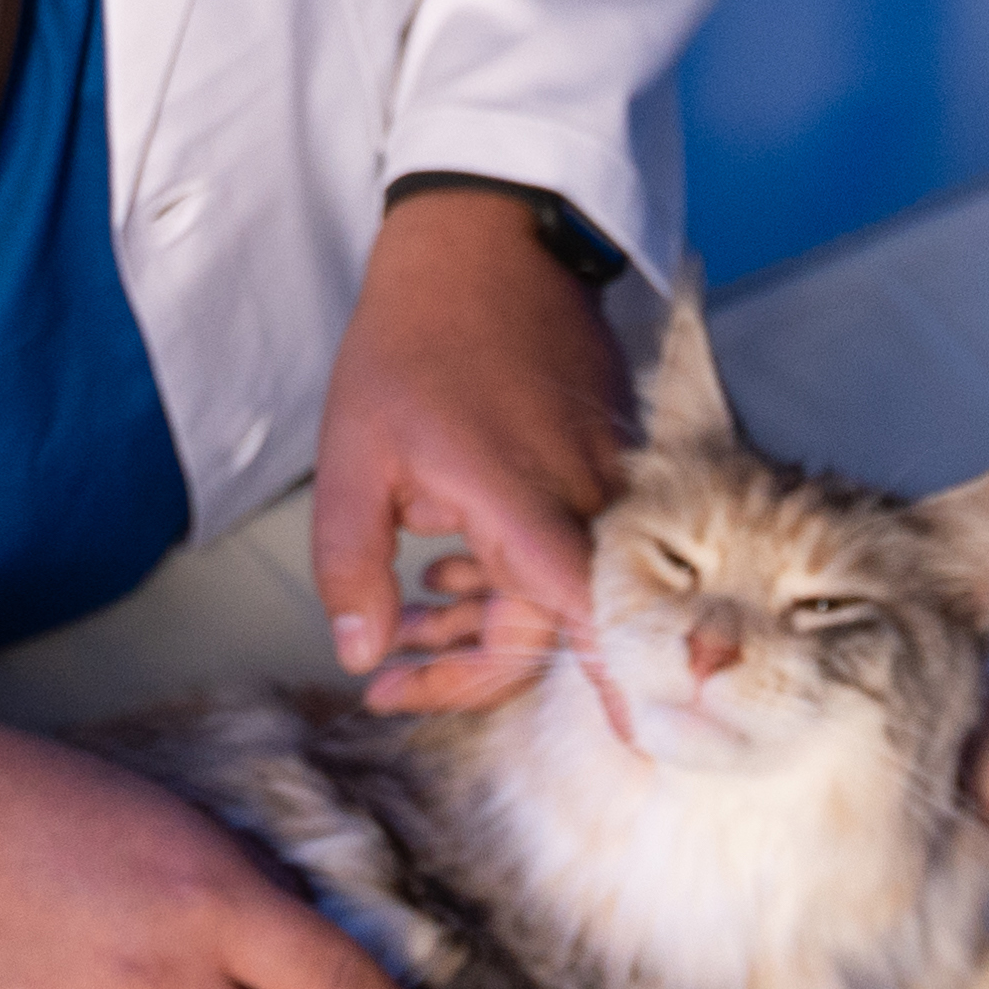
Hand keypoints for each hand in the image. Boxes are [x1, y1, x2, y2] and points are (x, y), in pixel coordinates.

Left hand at [316, 184, 629, 709]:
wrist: (482, 239)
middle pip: (554, 628)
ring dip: (481, 619)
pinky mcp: (605, 462)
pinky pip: (567, 544)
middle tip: (385, 674)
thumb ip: (352, 567)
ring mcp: (605, 480)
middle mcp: (588, 502)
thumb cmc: (412, 343)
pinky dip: (508, 573)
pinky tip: (448, 562)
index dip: (616, 694)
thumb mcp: (353, 459)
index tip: (636, 748)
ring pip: (557, 589)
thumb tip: (364, 655)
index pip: (592, 627)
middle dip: (466, 664)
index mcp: (528, 508)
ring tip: (402, 611)